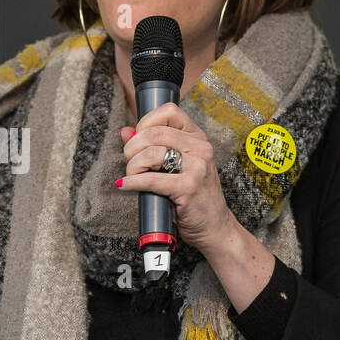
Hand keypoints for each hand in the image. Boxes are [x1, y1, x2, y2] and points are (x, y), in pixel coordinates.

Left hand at [117, 102, 235, 252]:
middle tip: (129, 162)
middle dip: (132, 147)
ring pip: (151, 153)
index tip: (136, 138)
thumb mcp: (176, 167)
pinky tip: (125, 185)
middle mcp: (201, 148)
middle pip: (154, 132)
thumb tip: (124, 131)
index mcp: (198, 138)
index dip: (146, 122)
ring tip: (132, 176)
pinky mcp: (189, 187)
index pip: (170, 111)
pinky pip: (151, 179)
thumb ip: (152, 147)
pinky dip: (132, 182)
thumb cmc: (193, 197)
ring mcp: (197, 167)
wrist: (214, 227)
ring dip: (132, 166)